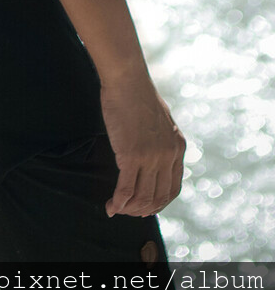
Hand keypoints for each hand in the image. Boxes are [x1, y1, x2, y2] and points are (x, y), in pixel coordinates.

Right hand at [100, 75, 185, 217]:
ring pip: (142, 197)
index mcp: (178, 147)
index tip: (145, 207)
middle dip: (142, 210)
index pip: (173, 188)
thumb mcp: (160, 120)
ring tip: (117, 208)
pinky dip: (118, 201)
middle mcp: (168, 155)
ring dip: (129, 208)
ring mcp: (151, 157)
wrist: (127, 78)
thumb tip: (152, 154)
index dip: (159, 203)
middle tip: (128, 211)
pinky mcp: (132, 155)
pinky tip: (111, 204)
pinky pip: (126, 189)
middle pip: (158, 197)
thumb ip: (161, 139)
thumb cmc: (137, 94)